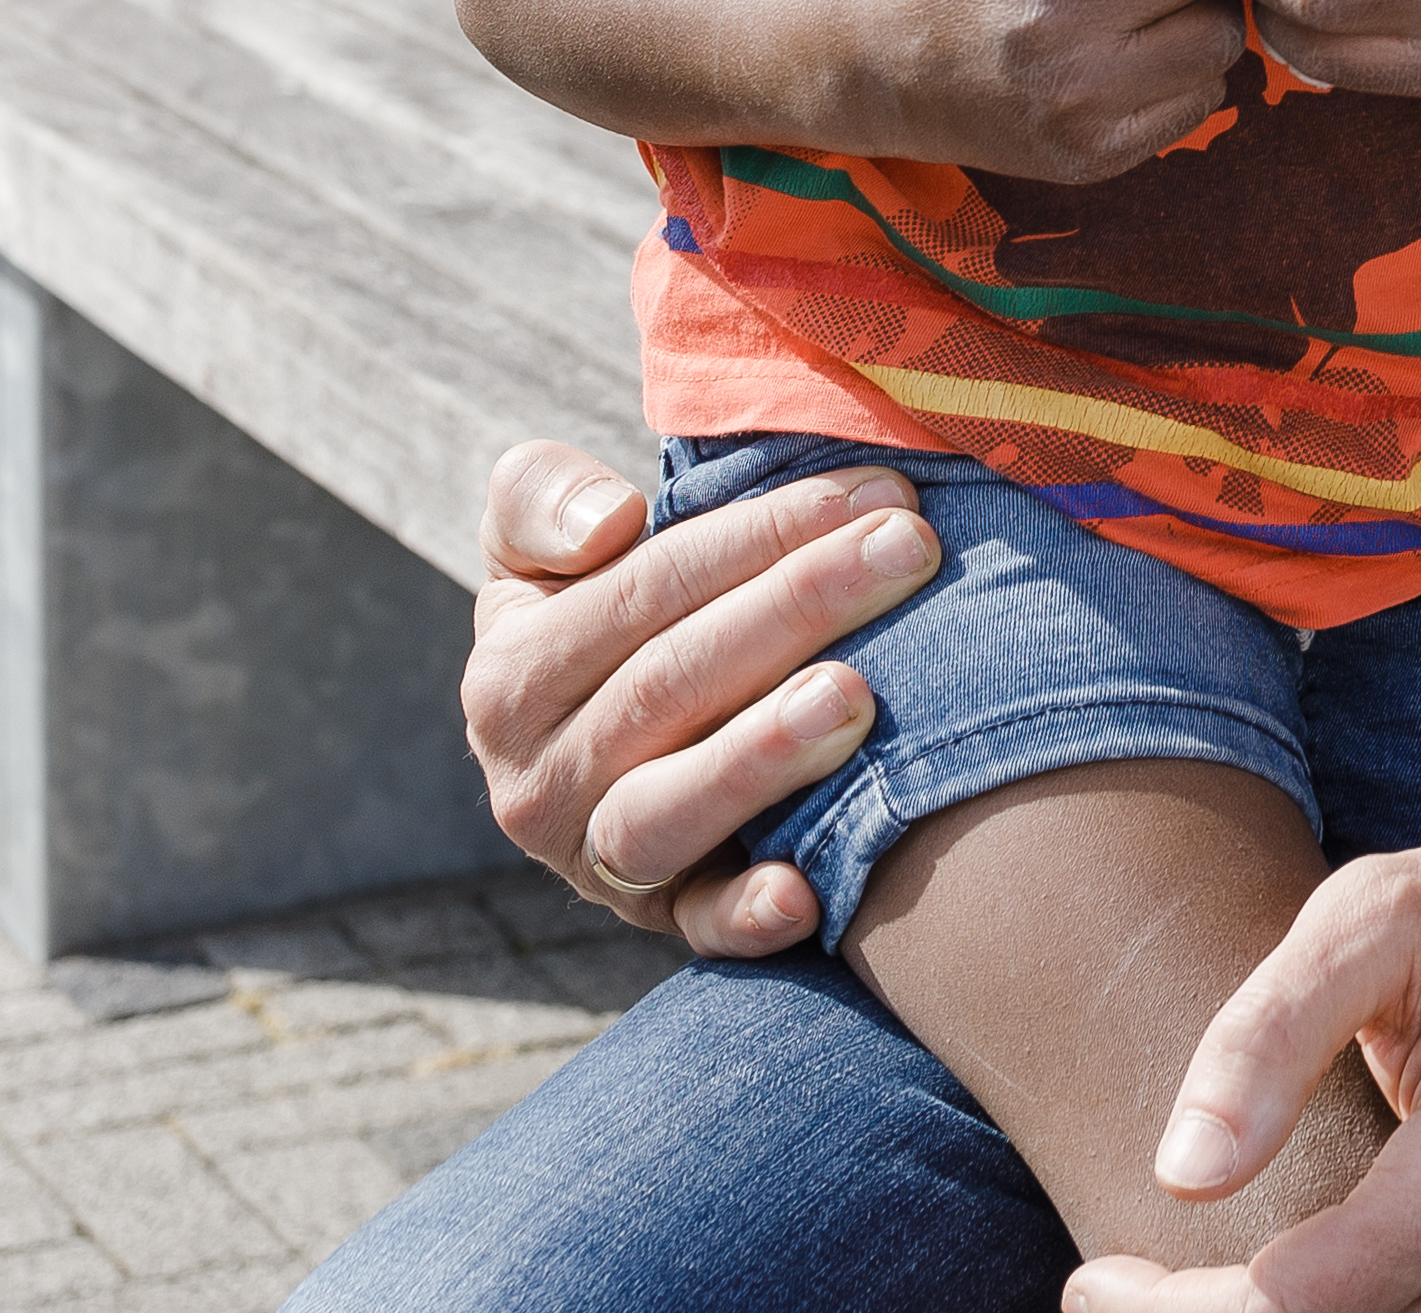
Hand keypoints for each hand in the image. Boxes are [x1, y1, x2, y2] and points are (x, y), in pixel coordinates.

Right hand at [460, 440, 929, 957]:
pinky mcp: (663, 921)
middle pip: (672, 683)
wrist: (613, 733)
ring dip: (762, 754)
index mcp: (510, 676)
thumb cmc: (610, 613)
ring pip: (667, 809)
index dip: (756, 534)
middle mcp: (538, 779)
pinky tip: (805, 894)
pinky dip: (745, 916)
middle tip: (910, 550)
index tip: (868, 492)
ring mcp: (597, 861)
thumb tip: (608, 526)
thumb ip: (540, 500)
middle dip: (799, 605)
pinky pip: (699, 927)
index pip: (642, 590)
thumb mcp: (542, 546)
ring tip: (856, 694)